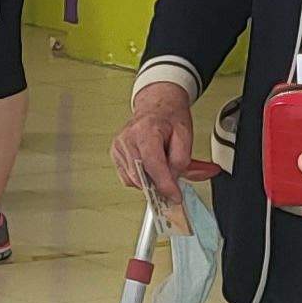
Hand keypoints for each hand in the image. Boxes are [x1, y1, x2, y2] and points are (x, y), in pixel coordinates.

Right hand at [112, 81, 201, 231]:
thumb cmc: (169, 118)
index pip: (153, 164)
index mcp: (146, 130)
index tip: (174, 196)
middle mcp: (128, 138)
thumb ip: (183, 159)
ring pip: (134, 180)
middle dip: (159, 184)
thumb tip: (175, 179)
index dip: (165, 184)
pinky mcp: (115, 154)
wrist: (156, 106)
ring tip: (162, 167)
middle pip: (142, 175)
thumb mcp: (186, 134)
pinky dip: (142, 178)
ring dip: (151, 180)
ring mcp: (119, 146)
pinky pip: (128, 178)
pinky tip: (149, 167)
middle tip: (173, 183)